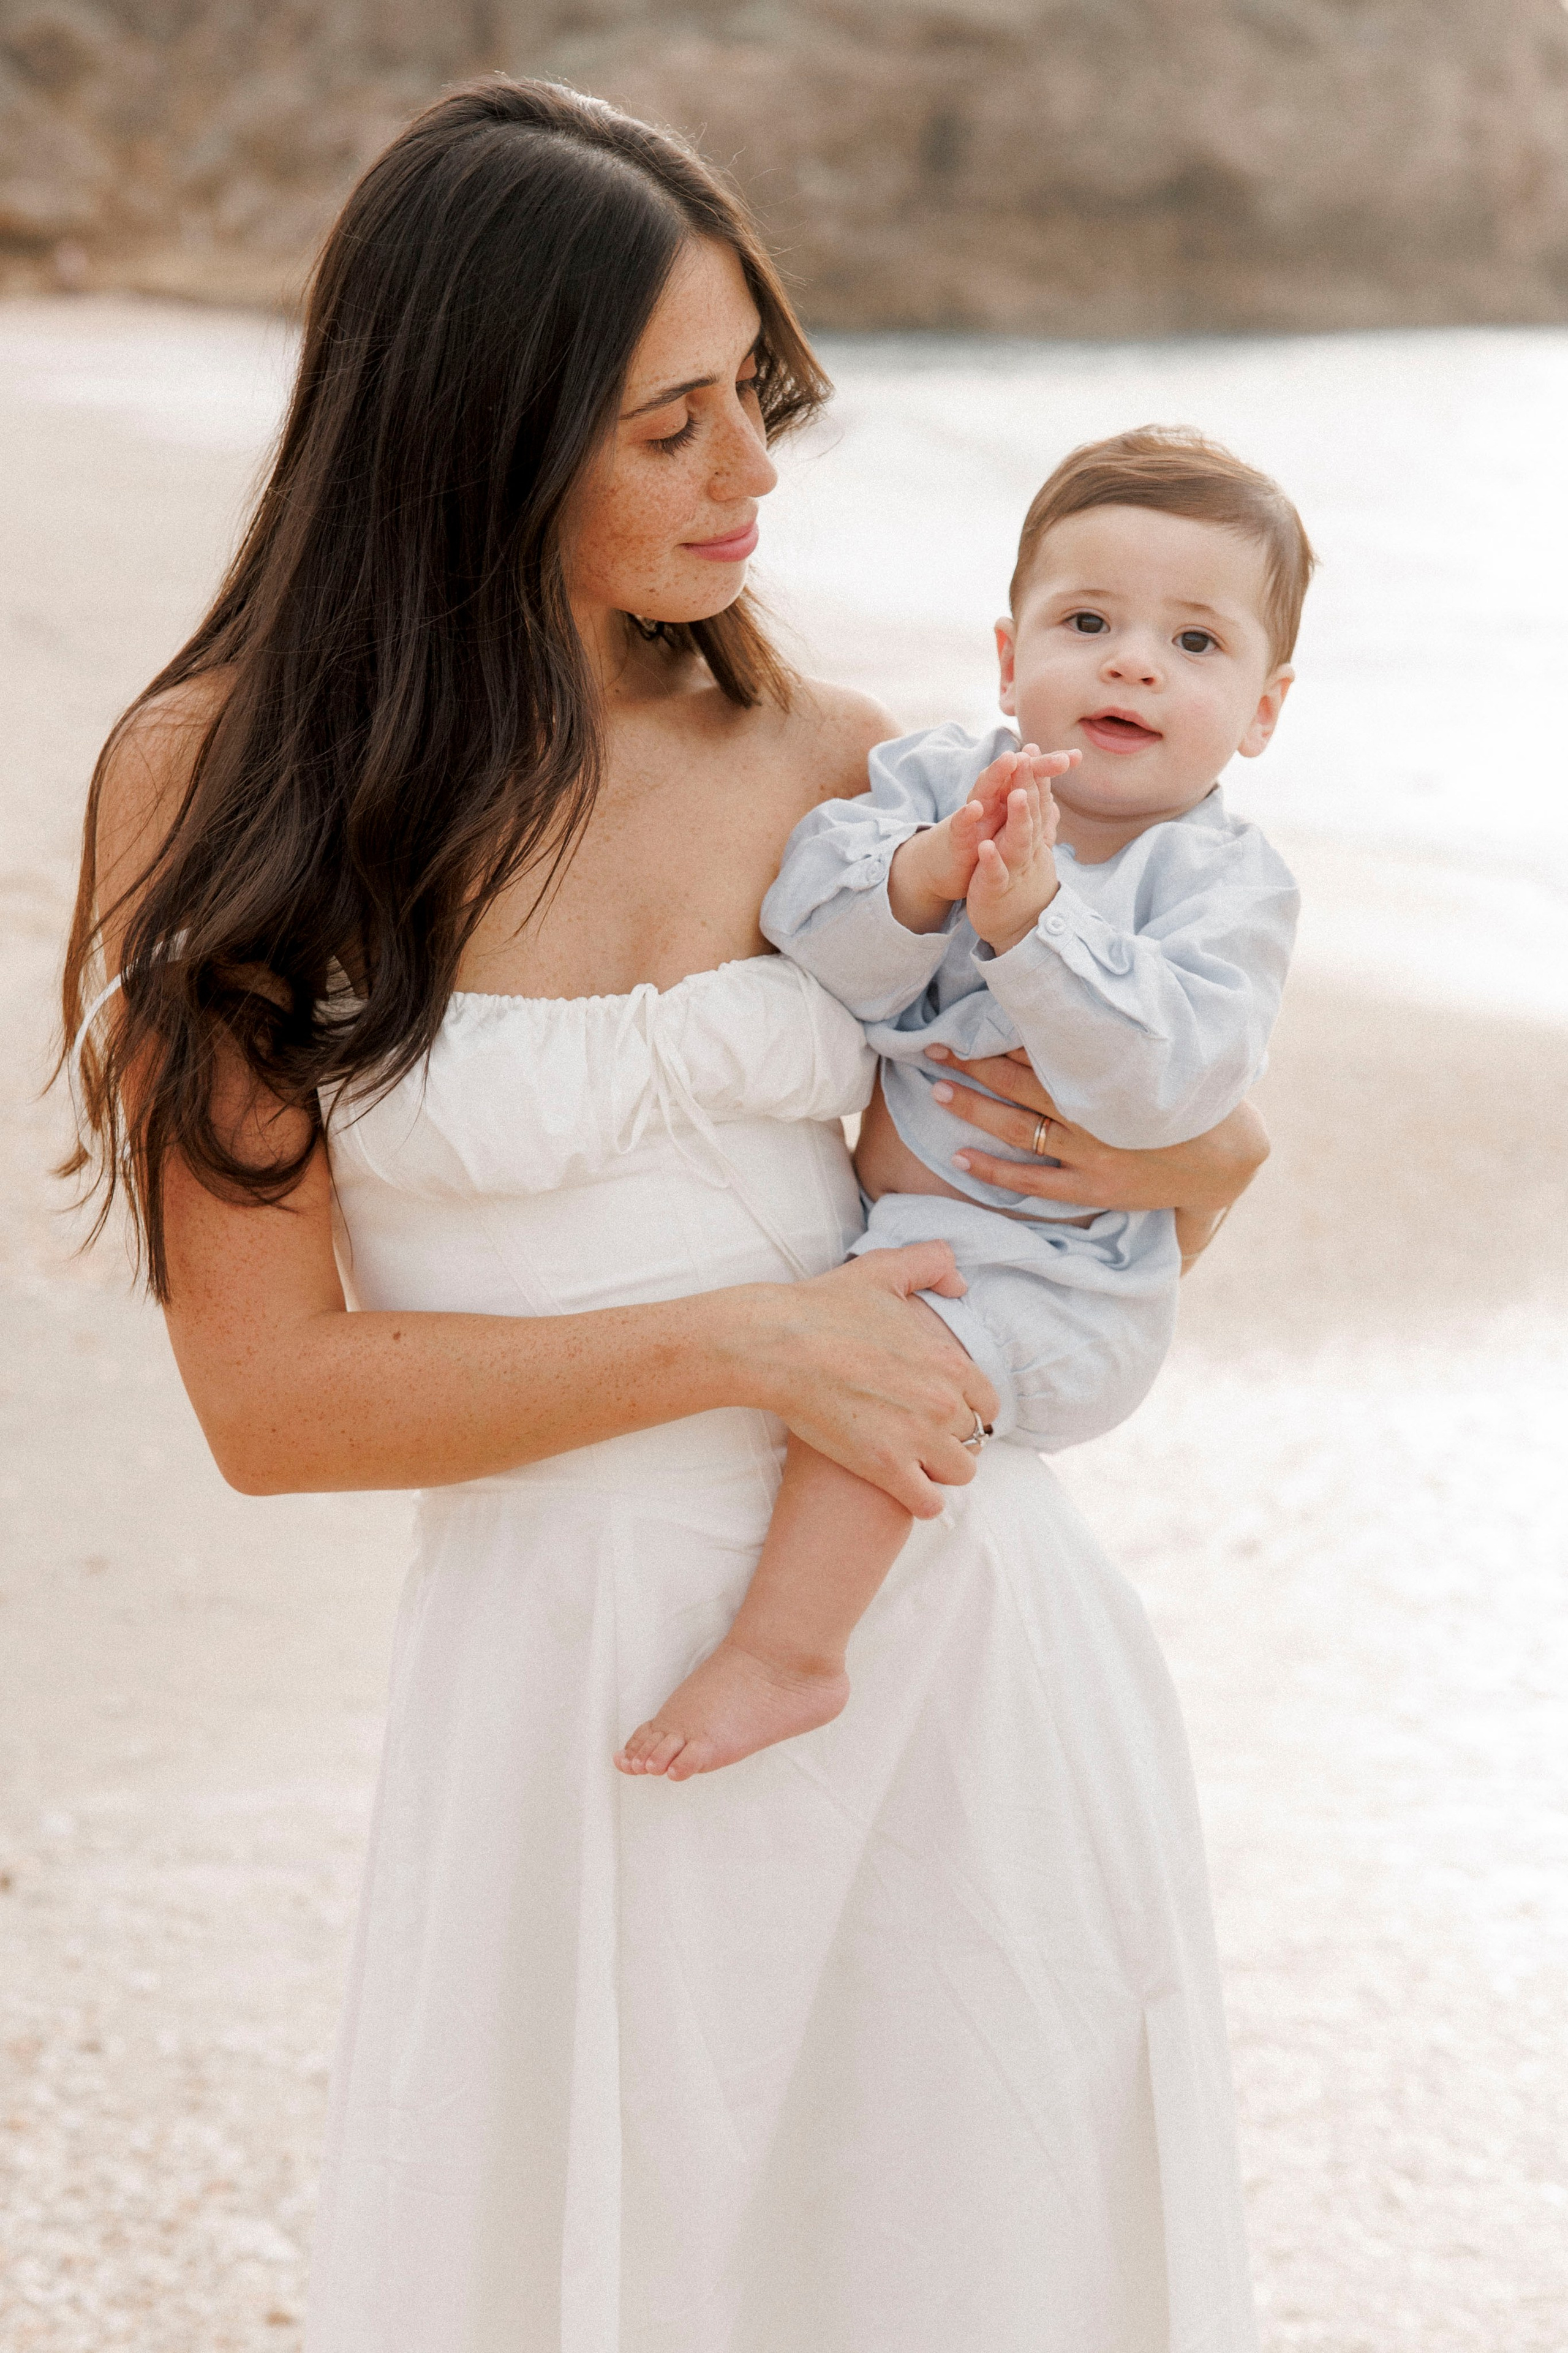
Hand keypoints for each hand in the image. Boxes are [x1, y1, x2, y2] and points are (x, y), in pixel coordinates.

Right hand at [741, 1242, 998, 1518]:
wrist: (775, 1346)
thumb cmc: (823, 1307)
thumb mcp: (883, 1270)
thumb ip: (931, 1264)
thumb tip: (960, 1283)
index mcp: (949, 1361)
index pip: (987, 1402)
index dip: (966, 1407)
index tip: (939, 1408)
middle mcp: (942, 1402)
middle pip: (974, 1438)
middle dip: (950, 1437)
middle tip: (918, 1433)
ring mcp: (917, 1438)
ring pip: (960, 1473)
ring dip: (940, 1469)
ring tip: (912, 1460)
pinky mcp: (885, 1468)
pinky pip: (928, 1504)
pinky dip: (920, 1499)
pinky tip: (900, 1484)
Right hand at [887, 745, 1078, 934]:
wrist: (946, 865)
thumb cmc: (981, 841)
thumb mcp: (1008, 827)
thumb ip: (1028, 813)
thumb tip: (1054, 800)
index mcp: (1005, 798)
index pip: (1030, 777)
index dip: (1051, 766)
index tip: (1076, 756)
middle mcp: (990, 800)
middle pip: (1011, 776)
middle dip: (1030, 763)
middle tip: (1051, 753)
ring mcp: (973, 816)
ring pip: (984, 791)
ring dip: (996, 774)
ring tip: (1011, 759)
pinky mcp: (956, 836)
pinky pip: (960, 824)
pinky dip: (966, 816)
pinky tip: (974, 808)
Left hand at [925, 1045, 1270, 1215]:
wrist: (1226, 1160)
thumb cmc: (1193, 1101)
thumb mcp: (1162, 1057)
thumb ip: (1120, 1032)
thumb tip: (1087, 989)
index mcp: (1107, 1077)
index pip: (1042, 1049)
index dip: (999, 1035)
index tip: (964, 1021)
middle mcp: (1092, 1114)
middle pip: (1019, 1084)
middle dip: (974, 1066)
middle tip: (933, 1051)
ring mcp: (1090, 1155)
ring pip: (1018, 1129)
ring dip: (975, 1110)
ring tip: (938, 1092)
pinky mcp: (1092, 1189)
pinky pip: (1033, 1181)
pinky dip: (996, 1171)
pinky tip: (962, 1157)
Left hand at [966, 776, 1060, 952]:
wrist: (1020, 928)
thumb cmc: (1023, 881)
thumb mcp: (1032, 849)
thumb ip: (1040, 822)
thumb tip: (1049, 798)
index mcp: (1034, 837)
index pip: (1039, 801)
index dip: (1037, 775)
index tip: (1033, 747)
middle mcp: (1029, 849)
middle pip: (1032, 814)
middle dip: (1030, 786)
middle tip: (1028, 760)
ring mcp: (1016, 869)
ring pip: (1020, 841)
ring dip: (1020, 818)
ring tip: (1017, 795)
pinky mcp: (997, 890)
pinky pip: (997, 874)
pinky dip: (993, 860)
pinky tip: (985, 846)